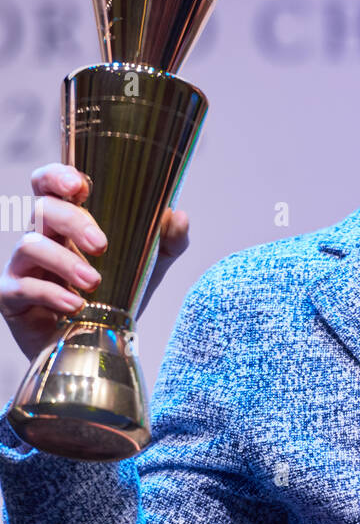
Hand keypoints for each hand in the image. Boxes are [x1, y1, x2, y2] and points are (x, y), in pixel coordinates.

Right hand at [0, 163, 188, 361]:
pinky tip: (75, 305)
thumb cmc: (114, 296)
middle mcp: (40, 236)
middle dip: (72, 221)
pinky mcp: (11, 295)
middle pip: (43, 209)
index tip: (80, 186)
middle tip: (102, 245)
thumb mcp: (148, 266)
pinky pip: (22, 286)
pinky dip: (50, 294)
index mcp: (65, 222)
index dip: (57, 176)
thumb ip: (167, 241)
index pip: (48, 184)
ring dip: (64, 261)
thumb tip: (179, 216)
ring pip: (30, 245)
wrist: (95, 347)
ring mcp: (22, 265)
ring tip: (94, 282)